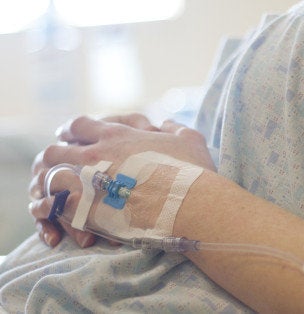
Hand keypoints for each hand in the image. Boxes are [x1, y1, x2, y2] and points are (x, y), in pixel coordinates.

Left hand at [29, 114, 212, 247]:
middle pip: (57, 150)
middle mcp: (97, 154)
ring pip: (50, 176)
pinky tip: (60, 213)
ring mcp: (89, 181)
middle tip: (56, 165)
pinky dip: (53, 208)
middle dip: (54, 156)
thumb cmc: (192, 171)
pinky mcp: (87, 208)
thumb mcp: (190, 139)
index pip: (79, 125)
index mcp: (117, 136)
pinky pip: (55, 204)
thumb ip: (175, 128)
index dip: (71, 131)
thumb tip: (167, 123)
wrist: (188, 204)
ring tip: (53, 191)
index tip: (68, 136)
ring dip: (50, 182)